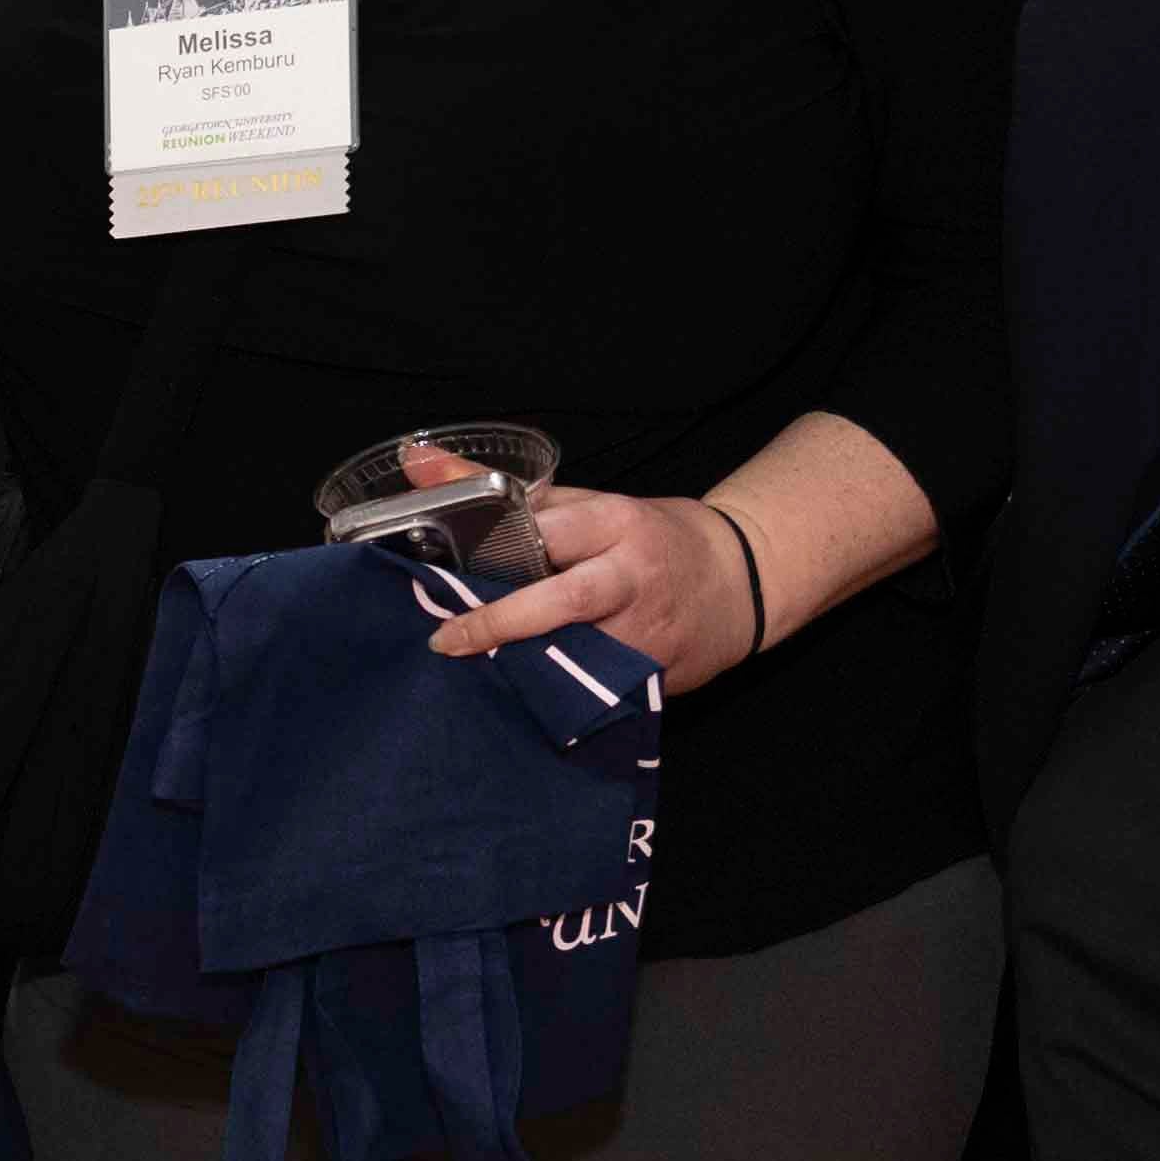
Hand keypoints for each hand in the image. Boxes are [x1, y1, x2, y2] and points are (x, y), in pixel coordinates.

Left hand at [438, 481, 756, 680]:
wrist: (741, 582)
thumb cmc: (650, 537)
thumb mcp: (591, 504)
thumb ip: (508, 493)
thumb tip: (418, 462)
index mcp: (617, 522)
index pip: (550, 533)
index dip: (500, 555)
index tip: (446, 574)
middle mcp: (634, 576)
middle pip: (566, 600)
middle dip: (503, 622)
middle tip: (447, 641)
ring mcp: (647, 631)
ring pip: (577, 654)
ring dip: (523, 667)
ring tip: (473, 673)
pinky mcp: (654, 675)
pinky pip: (596, 690)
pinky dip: (556, 695)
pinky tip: (518, 699)